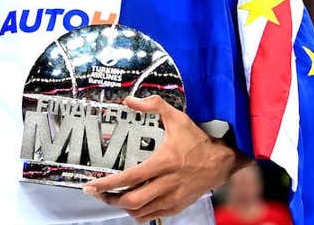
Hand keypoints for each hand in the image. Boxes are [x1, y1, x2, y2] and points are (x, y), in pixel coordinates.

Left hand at [83, 95, 240, 222]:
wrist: (222, 161)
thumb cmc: (198, 140)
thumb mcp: (177, 118)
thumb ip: (153, 106)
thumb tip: (129, 100)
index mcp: (164, 163)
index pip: (130, 178)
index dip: (107, 184)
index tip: (91, 186)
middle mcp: (167, 184)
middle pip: (131, 201)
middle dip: (110, 199)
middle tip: (98, 193)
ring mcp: (172, 198)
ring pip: (140, 212)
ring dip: (123, 207)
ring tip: (113, 198)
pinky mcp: (177, 206)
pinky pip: (152, 216)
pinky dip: (139, 213)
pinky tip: (133, 203)